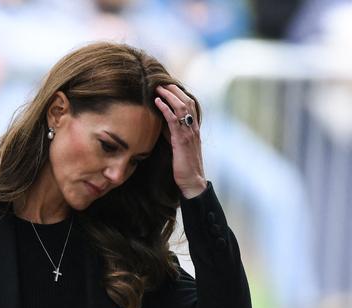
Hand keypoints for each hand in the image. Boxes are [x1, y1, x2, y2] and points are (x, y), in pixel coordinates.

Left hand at [154, 84, 206, 198]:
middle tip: (161, 82)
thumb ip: (172, 132)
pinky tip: (157, 102)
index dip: (179, 93)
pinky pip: (174, 120)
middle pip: (187, 101)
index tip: (167, 85)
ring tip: (158, 88)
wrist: (192, 182)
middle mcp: (194, 128)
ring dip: (169, 95)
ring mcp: (189, 133)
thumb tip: (161, 121)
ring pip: (182, 107)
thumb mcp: (177, 145)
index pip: (190, 104)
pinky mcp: (182, 140)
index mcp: (194, 129)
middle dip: (174, 90)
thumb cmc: (184, 166)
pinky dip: (165, 109)